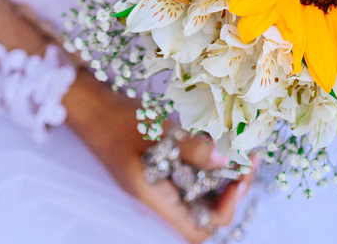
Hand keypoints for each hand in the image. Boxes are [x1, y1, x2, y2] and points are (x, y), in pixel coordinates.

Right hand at [64, 68, 252, 240]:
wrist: (89, 105)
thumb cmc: (118, 120)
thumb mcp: (157, 132)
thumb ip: (193, 148)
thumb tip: (228, 160)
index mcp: (156, 199)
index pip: (199, 230)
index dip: (224, 209)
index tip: (238, 177)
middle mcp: (161, 197)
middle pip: (205, 212)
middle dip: (231, 188)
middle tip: (247, 158)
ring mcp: (161, 181)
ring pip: (201, 191)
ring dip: (222, 173)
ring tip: (239, 146)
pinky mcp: (161, 164)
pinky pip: (190, 173)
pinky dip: (208, 160)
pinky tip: (218, 139)